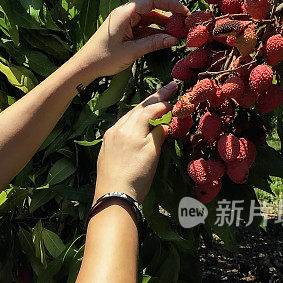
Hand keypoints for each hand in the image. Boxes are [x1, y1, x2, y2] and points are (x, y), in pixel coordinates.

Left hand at [71, 0, 188, 81]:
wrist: (84, 66)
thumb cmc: (103, 58)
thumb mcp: (131, 52)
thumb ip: (153, 44)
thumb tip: (174, 39)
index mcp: (125, 13)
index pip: (152, 0)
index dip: (170, 4)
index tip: (184, 12)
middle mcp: (125, 13)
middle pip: (152, 7)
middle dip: (169, 14)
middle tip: (184, 23)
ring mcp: (125, 21)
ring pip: (149, 18)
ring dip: (163, 25)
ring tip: (178, 33)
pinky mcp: (124, 30)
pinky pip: (143, 27)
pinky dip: (154, 32)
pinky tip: (165, 40)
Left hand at [94, 82, 177, 201]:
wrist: (113, 196)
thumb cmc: (137, 176)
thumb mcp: (153, 153)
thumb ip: (159, 134)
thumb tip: (164, 124)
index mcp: (130, 128)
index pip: (150, 108)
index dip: (164, 102)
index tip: (176, 95)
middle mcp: (117, 128)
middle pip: (138, 108)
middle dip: (154, 98)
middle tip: (169, 86)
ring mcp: (109, 137)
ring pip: (129, 116)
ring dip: (143, 109)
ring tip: (156, 102)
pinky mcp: (106, 146)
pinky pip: (121, 127)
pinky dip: (133, 121)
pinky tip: (138, 122)